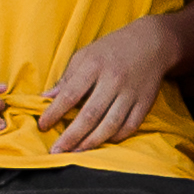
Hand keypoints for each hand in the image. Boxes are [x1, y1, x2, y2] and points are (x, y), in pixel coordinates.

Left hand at [39, 18, 173, 153]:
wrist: (151, 42)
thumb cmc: (112, 49)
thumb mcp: (85, 55)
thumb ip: (67, 78)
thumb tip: (46, 97)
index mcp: (94, 66)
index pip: (70, 94)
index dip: (54, 112)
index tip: (42, 125)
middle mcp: (113, 80)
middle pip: (90, 114)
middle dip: (71, 136)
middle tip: (57, 151)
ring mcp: (131, 93)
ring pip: (111, 124)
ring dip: (92, 142)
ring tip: (76, 152)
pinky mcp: (145, 102)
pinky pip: (130, 126)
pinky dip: (116, 137)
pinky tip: (102, 142)